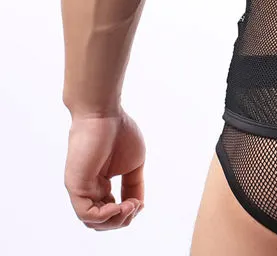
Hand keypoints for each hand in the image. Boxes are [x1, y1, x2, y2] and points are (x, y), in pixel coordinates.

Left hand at [64, 109, 145, 230]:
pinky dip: (106, 216)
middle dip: (123, 220)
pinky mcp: (76, 186)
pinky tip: (120, 205)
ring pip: (93, 222)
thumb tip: (136, 206)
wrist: (104, 113)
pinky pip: (86, 214)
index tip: (140, 203)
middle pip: (102, 222)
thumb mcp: (134, 164)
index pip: (111, 212)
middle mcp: (88, 190)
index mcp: (100, 185)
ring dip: (116, 220)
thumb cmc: (119, 131)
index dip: (128, 213)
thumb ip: (134, 186)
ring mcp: (81, 189)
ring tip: (130, 206)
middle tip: (136, 206)